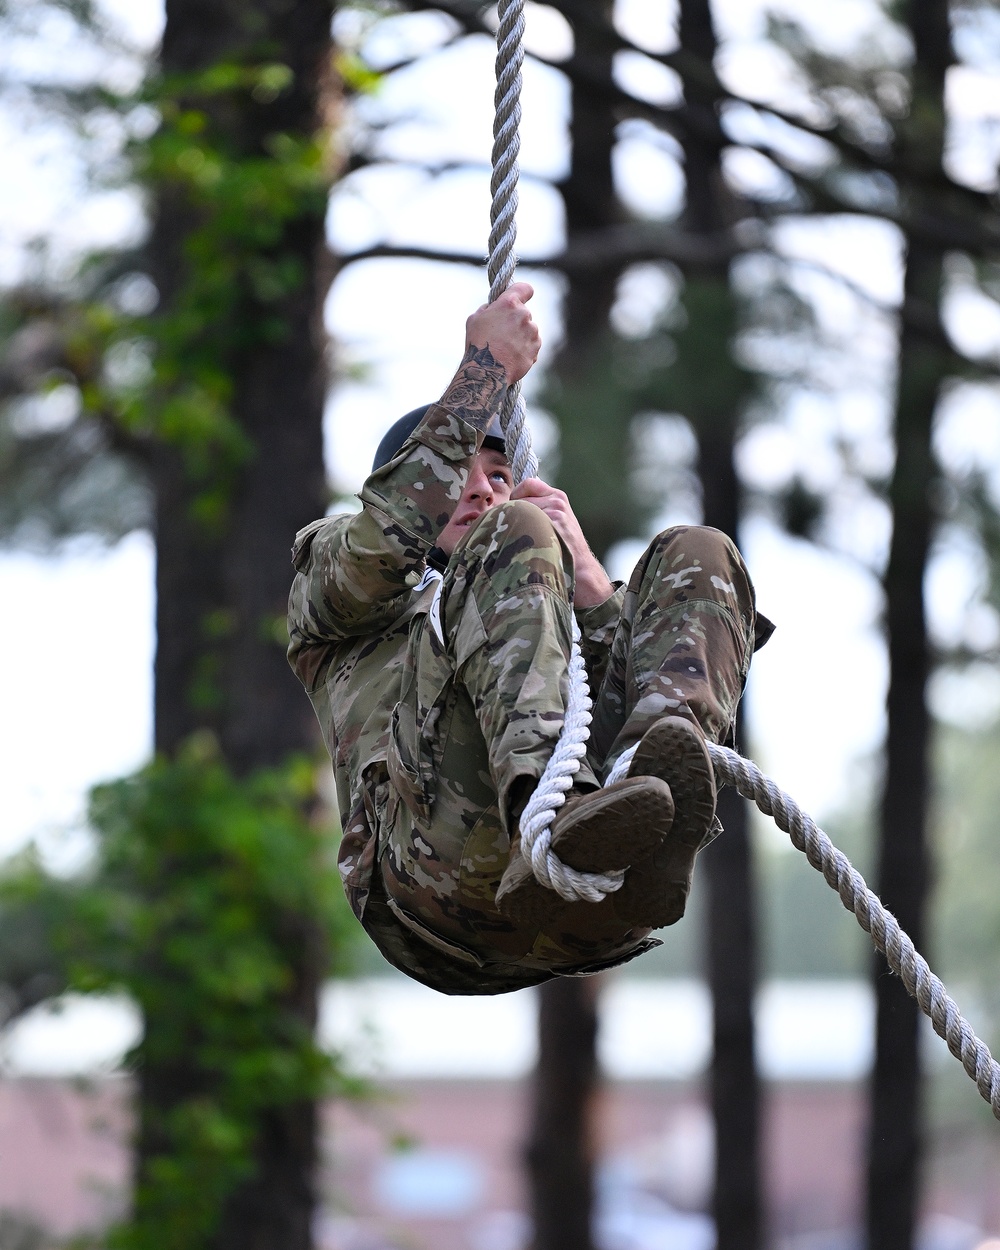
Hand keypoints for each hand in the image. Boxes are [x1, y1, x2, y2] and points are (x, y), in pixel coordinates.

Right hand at [465, 283, 540, 383]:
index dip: (524, 292)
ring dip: (521, 335)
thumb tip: (494, 308)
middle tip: (502, 333)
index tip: (522, 297)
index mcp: (509, 303)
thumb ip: (489, 308)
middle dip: (515, 320)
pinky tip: (511, 355)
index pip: (525, 288)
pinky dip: (524, 348)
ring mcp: (532, 332)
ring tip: (505, 347)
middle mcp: (524, 315)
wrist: (487, 371)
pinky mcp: (536, 347)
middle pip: (524, 313)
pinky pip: (532, 344)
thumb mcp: (475, 318)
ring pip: (529, 329)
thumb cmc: (477, 343)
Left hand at [512, 478, 614, 607]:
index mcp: (559, 497)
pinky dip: (518, 534)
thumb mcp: (559, 520)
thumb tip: (514, 500)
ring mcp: (555, 514)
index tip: (514, 508)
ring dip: (514, 526)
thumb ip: (542, 506)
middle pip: (520, 498)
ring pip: (519, 512)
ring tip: (520, 540)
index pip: (528, 483)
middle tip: (514, 529)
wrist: (582, 570)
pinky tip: (523, 546)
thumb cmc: (565, 548)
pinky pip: (522, 525)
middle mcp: (557, 502)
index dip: (516, 494)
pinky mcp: (551, 527)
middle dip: (513, 513)